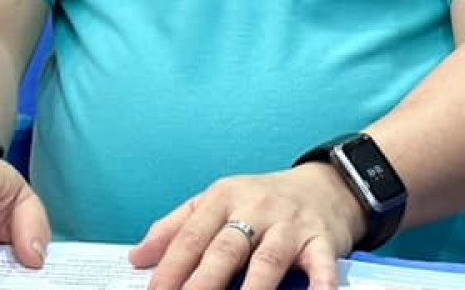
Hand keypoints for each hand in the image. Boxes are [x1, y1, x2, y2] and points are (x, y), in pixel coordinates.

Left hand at [131, 164, 364, 289]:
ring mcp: (290, 225)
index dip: (171, 268)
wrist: (326, 184)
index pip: (191, 236)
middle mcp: (256, 208)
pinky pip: (321, 265)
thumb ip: (177, 227)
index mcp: (224, 197)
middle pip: (225, 249)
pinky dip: (320, 285)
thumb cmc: (263, 201)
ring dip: (252, 289)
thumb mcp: (218, 202)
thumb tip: (138, 257)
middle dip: (203, 283)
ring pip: (268, 259)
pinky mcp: (322, 240)